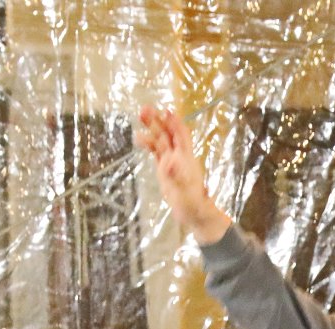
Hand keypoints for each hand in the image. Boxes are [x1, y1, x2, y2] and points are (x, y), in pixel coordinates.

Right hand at [136, 106, 231, 244]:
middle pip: (168, 134)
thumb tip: (169, 162)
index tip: (166, 111)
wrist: (195, 215)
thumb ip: (176, 177)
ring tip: (140, 116)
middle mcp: (179, 157)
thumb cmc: (193, 204)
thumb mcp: (184, 191)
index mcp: (186, 159)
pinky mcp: (165, 170)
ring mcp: (171, 163)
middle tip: (144, 109)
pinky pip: (156, 153)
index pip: (182, 136)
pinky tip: (139, 137)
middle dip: (158, 121)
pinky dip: (149, 144)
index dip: (175, 123)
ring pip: (161, 141)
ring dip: (152, 129)